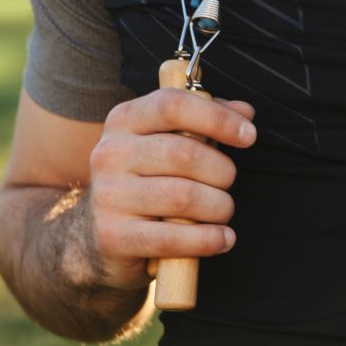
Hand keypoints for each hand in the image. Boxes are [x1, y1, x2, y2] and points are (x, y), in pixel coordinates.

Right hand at [77, 88, 257, 290]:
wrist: (97, 236)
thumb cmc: (146, 179)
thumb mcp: (169, 140)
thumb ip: (207, 121)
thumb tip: (245, 112)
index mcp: (125, 120)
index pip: (173, 105)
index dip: (217, 118)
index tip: (249, 136)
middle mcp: (110, 153)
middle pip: (184, 154)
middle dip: (222, 172)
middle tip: (227, 183)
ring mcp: (108, 196)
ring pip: (183, 197)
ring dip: (218, 207)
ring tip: (223, 211)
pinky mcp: (113, 237)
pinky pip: (173, 238)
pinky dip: (207, 239)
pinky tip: (223, 238)